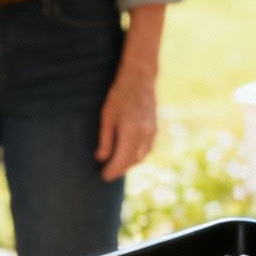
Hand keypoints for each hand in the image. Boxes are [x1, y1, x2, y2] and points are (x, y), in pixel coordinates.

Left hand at [97, 67, 157, 181]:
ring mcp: (152, 132)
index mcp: (130, 132)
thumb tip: (101, 158)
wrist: (140, 78)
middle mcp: (144, 135)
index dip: (112, 171)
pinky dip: (137, 155)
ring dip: (129, 164)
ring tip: (116, 166)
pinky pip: (147, 149)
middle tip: (108, 173)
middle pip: (132, 161)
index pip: (121, 160)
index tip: (103, 176)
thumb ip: (105, 138)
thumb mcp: (107, 115)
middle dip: (120, 170)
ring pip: (141, 156)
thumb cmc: (119, 94)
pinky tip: (128, 155)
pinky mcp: (155, 128)